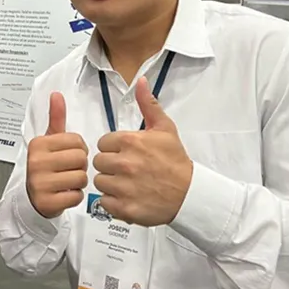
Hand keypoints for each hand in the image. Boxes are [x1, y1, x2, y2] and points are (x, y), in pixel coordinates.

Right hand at [25, 92, 89, 217]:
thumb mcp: (49, 141)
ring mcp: (40, 183)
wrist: (32, 197)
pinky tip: (64, 193)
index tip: (68, 155)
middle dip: (80, 166)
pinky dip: (75, 197)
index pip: (77, 141)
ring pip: (81, 178)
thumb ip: (56, 118)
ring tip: (66, 182)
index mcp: (39, 144)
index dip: (79, 149)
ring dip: (79, 182)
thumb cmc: (45, 167)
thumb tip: (56, 94)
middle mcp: (36, 162)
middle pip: (81, 159)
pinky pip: (77, 196)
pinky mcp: (47, 202)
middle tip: (68, 170)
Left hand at [92, 77, 193, 226]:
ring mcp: (123, 187)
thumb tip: (140, 81)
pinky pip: (104, 202)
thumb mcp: (165, 129)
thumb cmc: (176, 161)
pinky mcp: (123, 208)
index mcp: (130, 142)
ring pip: (99, 182)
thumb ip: (148, 105)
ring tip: (128, 184)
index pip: (103, 143)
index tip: (127, 154)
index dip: (114, 149)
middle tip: (128, 170)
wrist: (190, 194)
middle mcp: (124, 163)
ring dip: (110, 184)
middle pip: (98, 163)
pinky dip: (113, 202)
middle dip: (110, 166)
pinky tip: (128, 197)